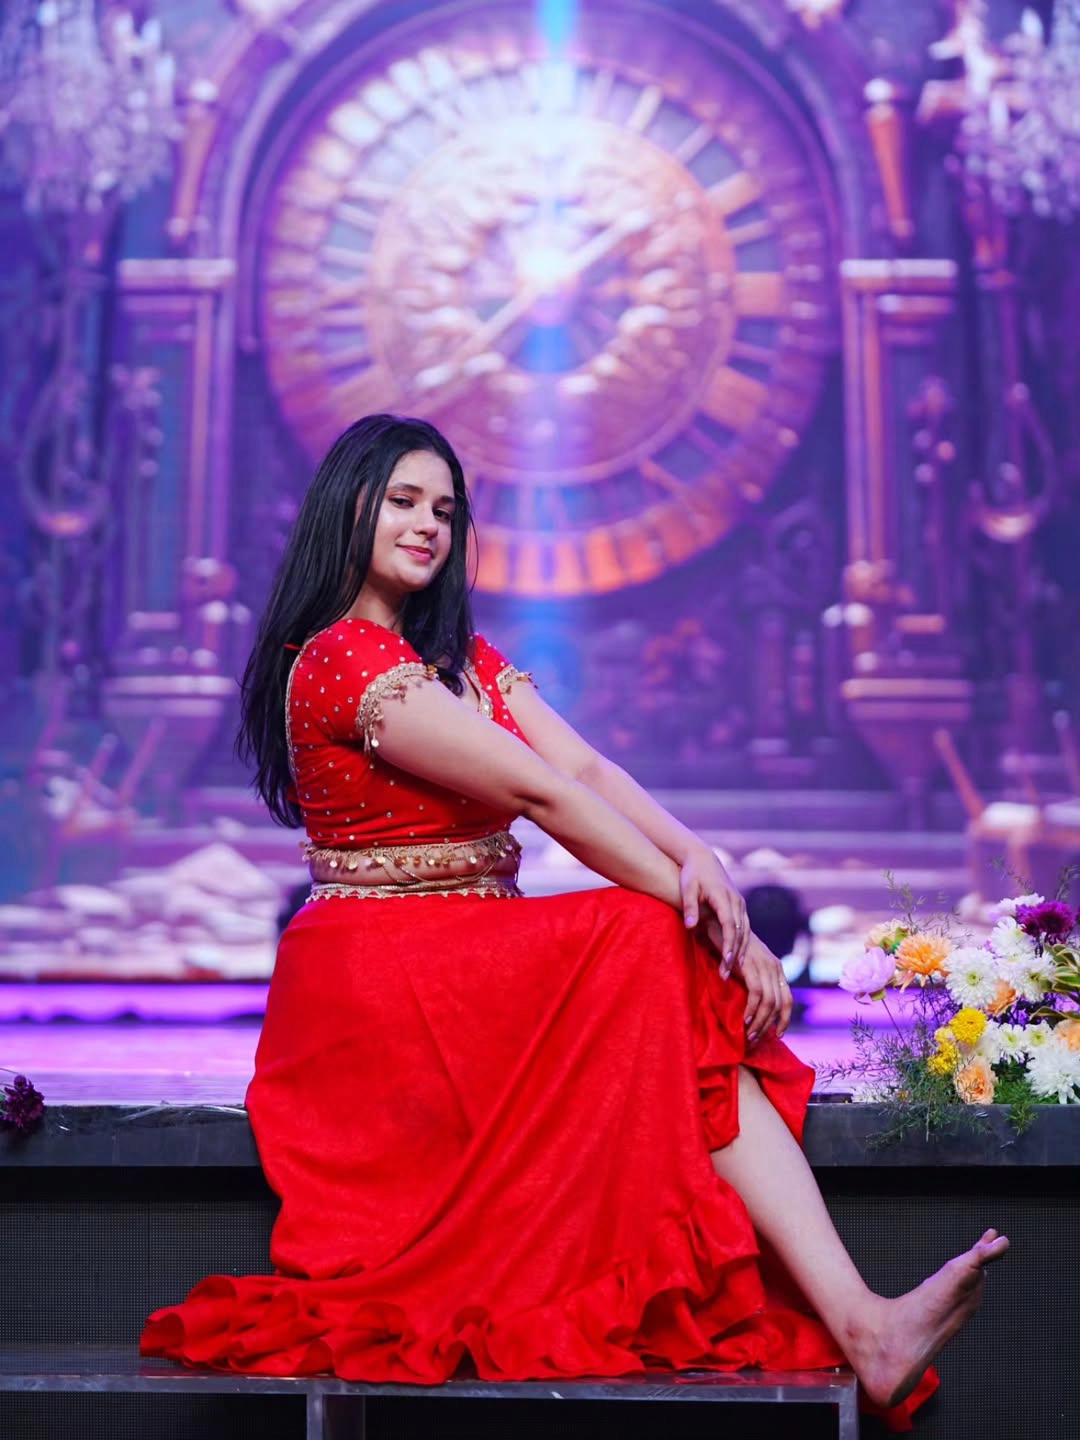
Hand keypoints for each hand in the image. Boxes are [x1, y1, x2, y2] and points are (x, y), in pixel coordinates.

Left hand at [679, 848, 748, 972]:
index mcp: (724, 897)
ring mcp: (740, 904)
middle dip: (735, 955)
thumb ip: (690, 907)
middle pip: (740, 933)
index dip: (729, 945)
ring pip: (746, 932)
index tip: (727, 962)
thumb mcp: (687, 888)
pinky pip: (745, 929)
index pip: (730, 925)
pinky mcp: (740, 906)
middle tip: (726, 975)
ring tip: (732, 972)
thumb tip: (690, 926)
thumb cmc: (692, 874)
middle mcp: (736, 902)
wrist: (703, 859)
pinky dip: (742, 944)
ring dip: (740, 952)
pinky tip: (737, 959)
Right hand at [703, 927, 792, 1043]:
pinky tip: (743, 1021)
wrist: (714, 919)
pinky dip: (752, 1010)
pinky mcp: (751, 964)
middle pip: (781, 1004)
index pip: (787, 999)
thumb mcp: (743, 965)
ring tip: (749, 1036)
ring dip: (760, 1023)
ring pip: (770, 1002)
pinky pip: (757, 994)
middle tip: (755, 1041)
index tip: (776, 1035)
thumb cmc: (724, 944)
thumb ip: (750, 980)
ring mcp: (764, 964)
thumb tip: (750, 1007)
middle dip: (769, 1026)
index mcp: (775, 967)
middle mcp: (774, 966)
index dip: (784, 1019)